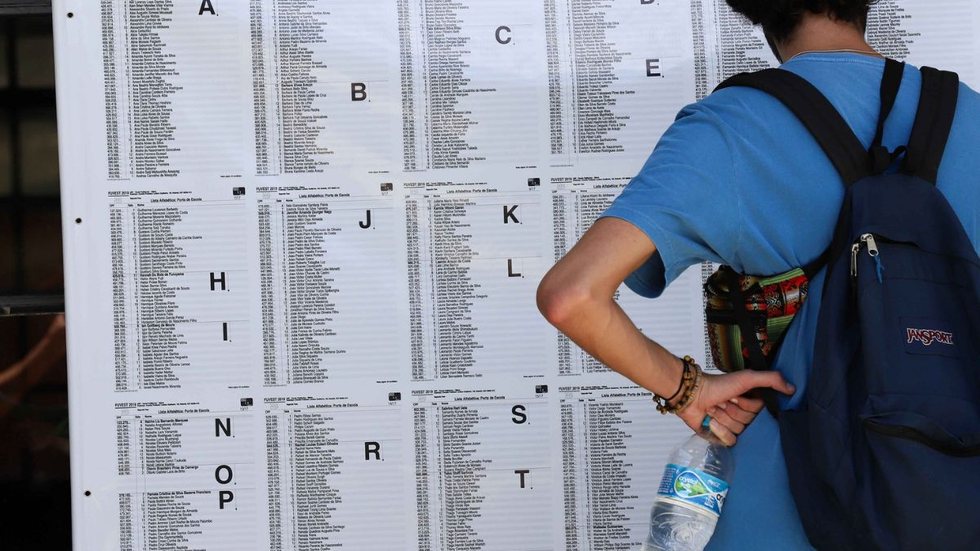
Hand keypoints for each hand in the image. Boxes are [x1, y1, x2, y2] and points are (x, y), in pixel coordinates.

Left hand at [676, 370, 795, 445]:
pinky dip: (720, 430)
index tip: (737, 396)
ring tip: (715, 408)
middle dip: (735, 411)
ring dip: (725, 419)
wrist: (691, 395)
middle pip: (750, 422)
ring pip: (740, 432)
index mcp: (750, 402)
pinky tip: (711, 420)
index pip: (761, 412)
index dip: (749, 405)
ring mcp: (731, 426)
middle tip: (724, 401)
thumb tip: (792, 389)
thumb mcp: (747, 377)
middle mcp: (742, 414)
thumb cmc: (717, 385)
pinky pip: (730, 441)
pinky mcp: (720, 436)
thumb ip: (771, 379)